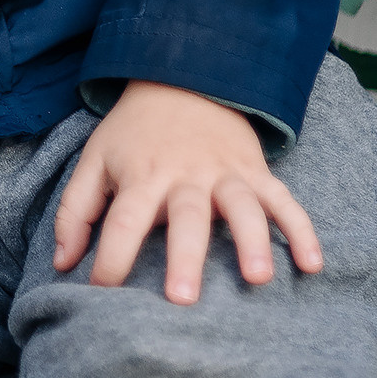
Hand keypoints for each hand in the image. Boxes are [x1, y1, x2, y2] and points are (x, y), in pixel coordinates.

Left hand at [51, 80, 323, 304]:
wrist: (182, 79)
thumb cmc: (133, 134)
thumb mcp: (94, 161)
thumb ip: (75, 212)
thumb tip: (63, 264)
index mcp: (141, 175)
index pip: (124, 220)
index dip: (111, 258)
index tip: (102, 294)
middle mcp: (185, 175)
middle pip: (187, 217)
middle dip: (185, 256)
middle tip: (182, 298)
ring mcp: (226, 173)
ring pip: (242, 206)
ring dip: (253, 241)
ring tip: (258, 279)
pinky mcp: (256, 171)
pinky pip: (284, 201)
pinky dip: (302, 230)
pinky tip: (313, 265)